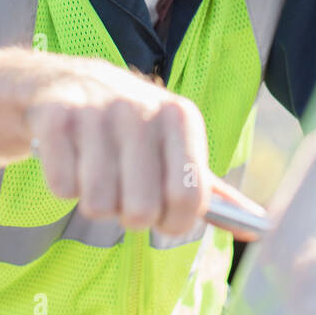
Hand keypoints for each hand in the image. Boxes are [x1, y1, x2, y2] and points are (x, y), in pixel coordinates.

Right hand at [25, 56, 209, 236]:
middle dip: (129, 215)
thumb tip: (258, 230)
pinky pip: (63, 188)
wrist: (62, 84)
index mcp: (180, 117)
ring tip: (94, 173)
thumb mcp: (173, 146)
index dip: (174, 223)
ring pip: (98, 204)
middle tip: (123, 192)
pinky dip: (64, 185)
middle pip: (141, 211)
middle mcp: (142, 108)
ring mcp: (97, 111)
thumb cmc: (128, 128)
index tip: (162, 216)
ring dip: (94, 201)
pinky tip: (69, 158)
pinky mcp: (57, 118)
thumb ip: (210, 190)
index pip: (189, 199)